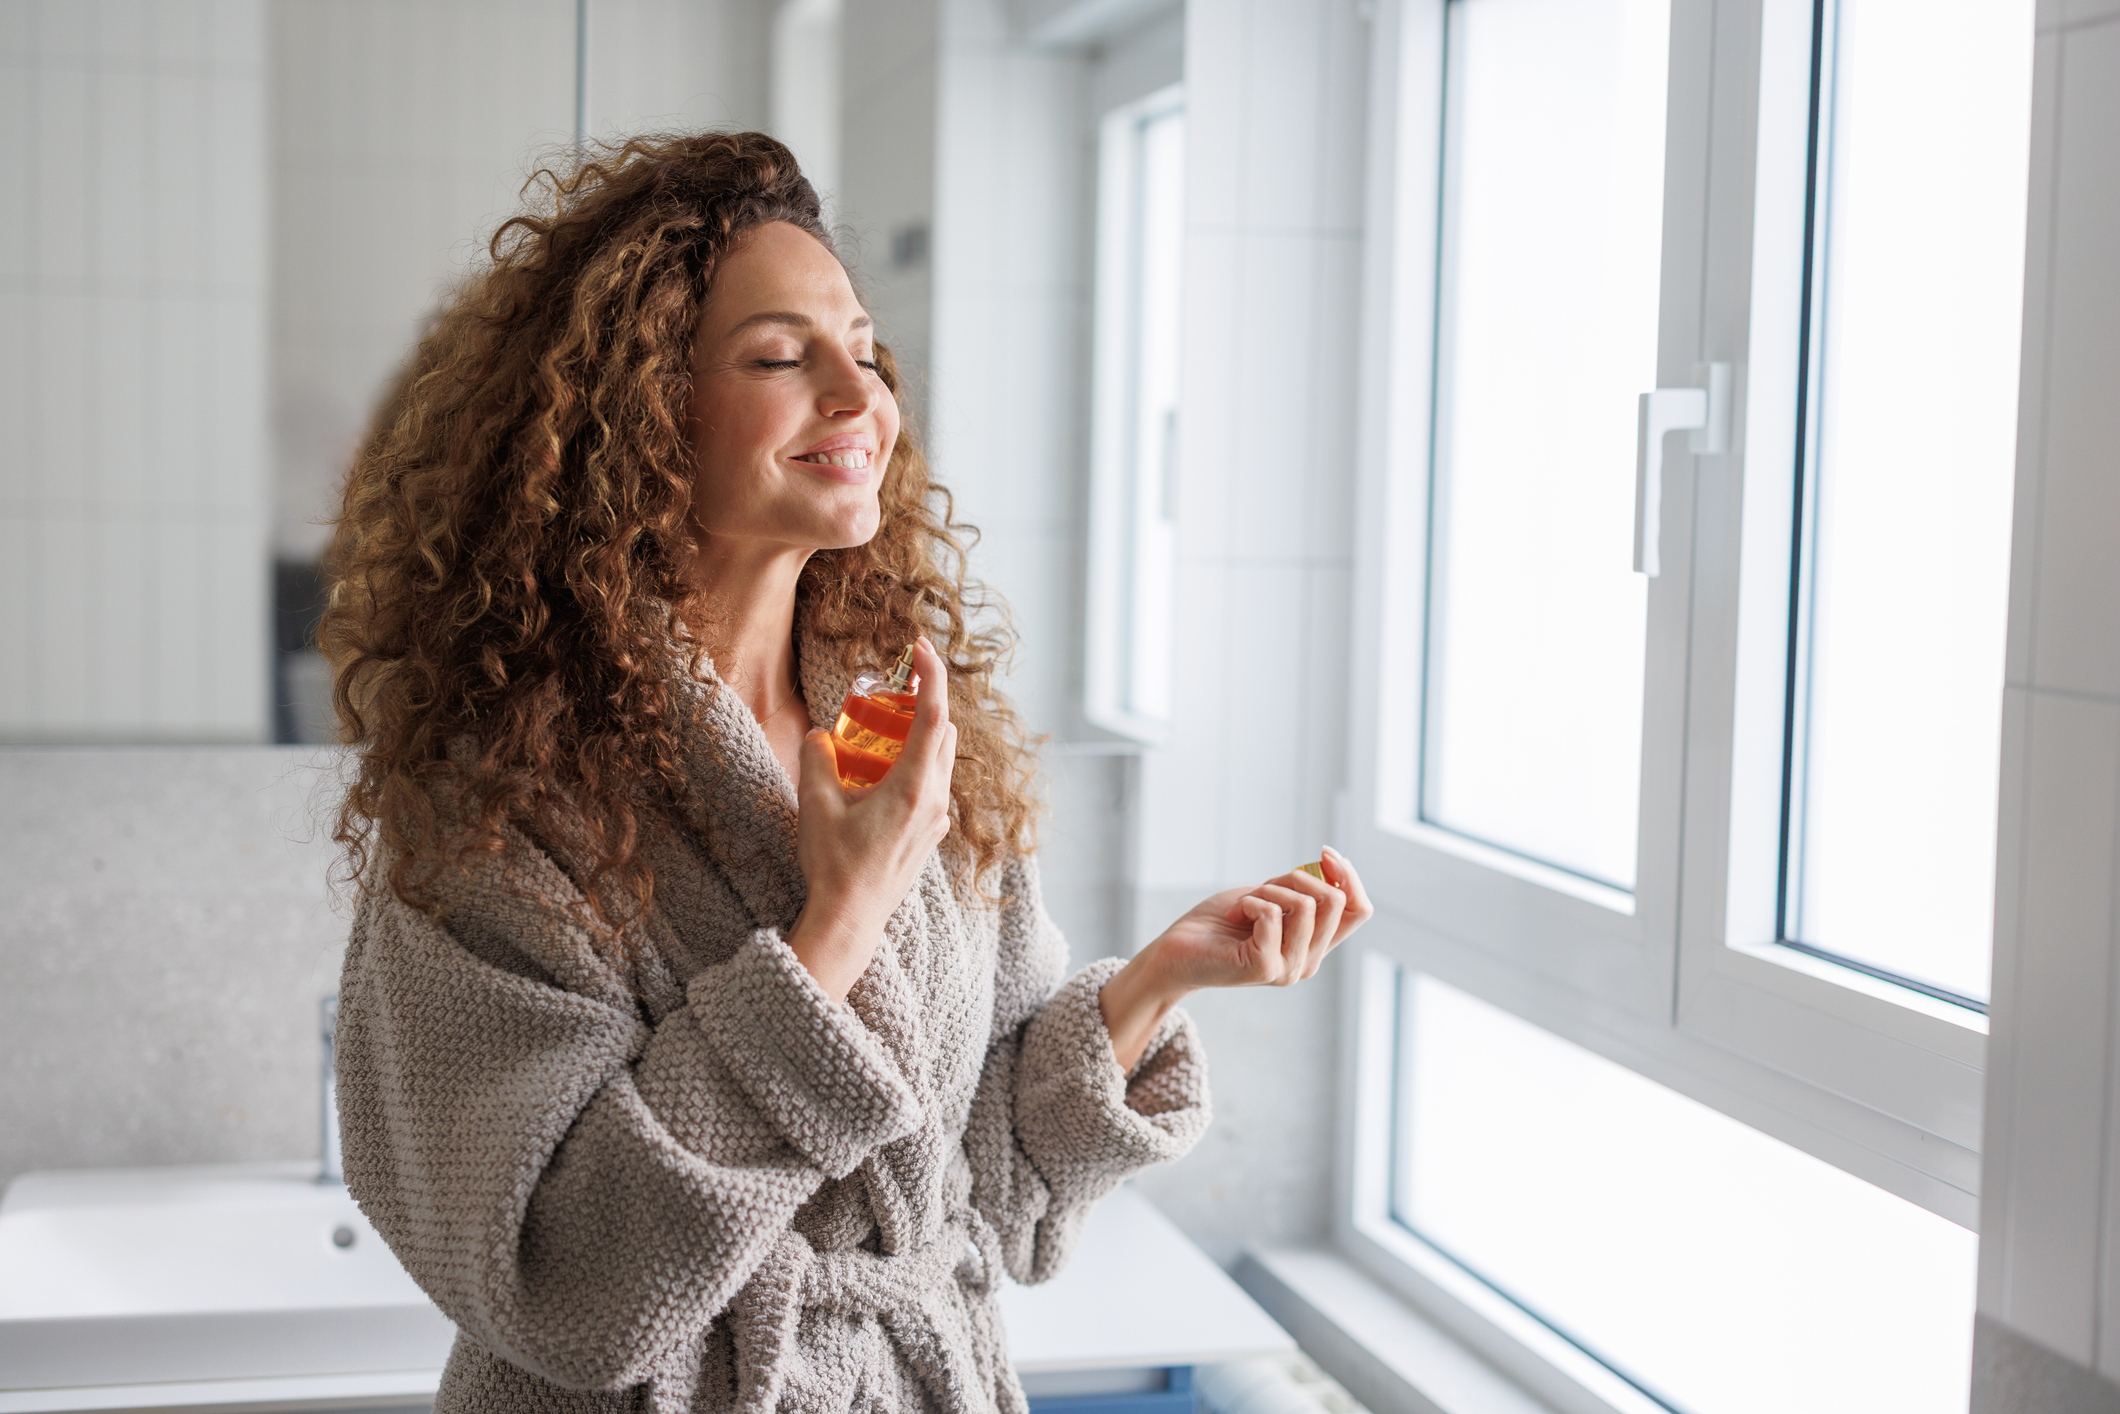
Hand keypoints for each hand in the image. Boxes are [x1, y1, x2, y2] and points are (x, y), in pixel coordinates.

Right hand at [785, 636, 957, 1001]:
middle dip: (926, 701)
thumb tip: (820, 734)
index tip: (921, 646)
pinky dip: (919, 762)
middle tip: (896, 683)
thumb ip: (817, 758)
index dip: (931, 674)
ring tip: (887, 724)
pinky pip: (934, 784)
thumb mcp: (815, 803)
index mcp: (916, 786)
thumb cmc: (835, 864)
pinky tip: (885, 769)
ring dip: (922, 733)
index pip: (934, 715)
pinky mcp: (929, 835)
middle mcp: (936, 800)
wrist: (850, 919)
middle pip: (945, 733)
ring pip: (942, 760)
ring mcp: (936, 820)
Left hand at [1099, 846, 1374, 1067]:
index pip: (1360, 910)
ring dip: (1268, 890)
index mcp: (1314, 945)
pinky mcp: (1263, 968)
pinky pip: (1271, 914)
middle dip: (1297, 878)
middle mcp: (1308, 962)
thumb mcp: (1269, 895)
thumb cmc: (1220, 922)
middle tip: (1261, 889)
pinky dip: (1249, 902)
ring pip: (1306, 905)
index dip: (1349, 876)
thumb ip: (1301, 889)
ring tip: (1244, 906)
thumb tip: (1332, 863)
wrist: (1175, 951)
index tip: (1326, 854)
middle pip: (1336, 902)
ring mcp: (1287, 969)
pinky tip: (1234, 915)